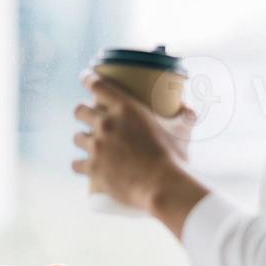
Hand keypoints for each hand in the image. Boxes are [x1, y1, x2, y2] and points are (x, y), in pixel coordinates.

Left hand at [72, 69, 195, 212]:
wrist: (163, 186)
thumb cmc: (174, 158)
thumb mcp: (180, 132)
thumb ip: (184, 117)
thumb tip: (190, 109)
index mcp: (126, 108)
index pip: (97, 85)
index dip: (88, 78)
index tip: (85, 78)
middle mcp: (106, 123)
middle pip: (81, 110)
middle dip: (83, 113)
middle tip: (91, 119)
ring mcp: (96, 146)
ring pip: (77, 137)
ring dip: (82, 139)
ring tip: (89, 144)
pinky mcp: (92, 168)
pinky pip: (76, 164)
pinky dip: (80, 166)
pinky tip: (82, 167)